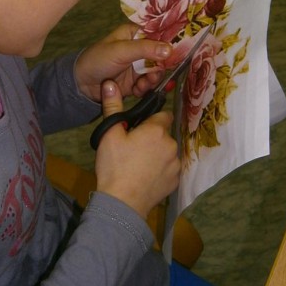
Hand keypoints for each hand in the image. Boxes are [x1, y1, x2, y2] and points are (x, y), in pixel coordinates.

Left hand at [75, 23, 171, 101]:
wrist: (81, 84)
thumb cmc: (98, 59)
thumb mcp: (121, 50)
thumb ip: (145, 49)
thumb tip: (170, 49)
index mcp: (135, 34)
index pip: (158, 34)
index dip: (169, 43)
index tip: (178, 52)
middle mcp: (139, 49)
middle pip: (161, 56)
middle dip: (160, 66)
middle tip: (154, 73)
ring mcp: (138, 66)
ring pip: (156, 72)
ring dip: (153, 79)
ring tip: (143, 83)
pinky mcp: (135, 82)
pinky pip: (148, 85)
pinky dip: (145, 89)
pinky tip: (137, 90)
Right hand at [94, 80, 180, 218]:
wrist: (122, 203)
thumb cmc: (114, 166)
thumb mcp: (110, 134)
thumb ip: (112, 106)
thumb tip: (109, 83)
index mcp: (157, 130)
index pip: (163, 115)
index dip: (150, 119)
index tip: (139, 128)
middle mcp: (171, 144)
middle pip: (164, 135)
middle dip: (153, 138)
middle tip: (133, 148)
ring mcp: (175, 164)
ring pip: (167, 152)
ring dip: (158, 154)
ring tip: (139, 165)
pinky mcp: (175, 181)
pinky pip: (169, 169)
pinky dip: (161, 170)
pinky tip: (146, 177)